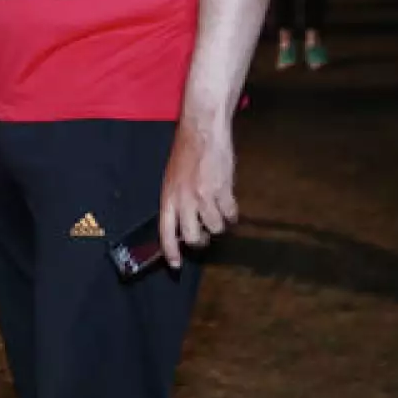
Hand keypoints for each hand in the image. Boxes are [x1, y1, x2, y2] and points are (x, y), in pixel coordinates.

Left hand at [158, 117, 237, 268]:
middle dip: (201, 241)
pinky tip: (229, 201)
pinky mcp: (223, 191)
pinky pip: (230, 215)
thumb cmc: (187, 153)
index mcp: (168, 196)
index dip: (170, 250)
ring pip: (215, 228)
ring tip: (218, 209)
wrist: (202, 131)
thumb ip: (177, 200)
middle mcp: (183, 199)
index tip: (175, 265)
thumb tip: (184, 224)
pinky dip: (232, 213)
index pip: (166, 230)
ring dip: (219, 223)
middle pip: (193, 237)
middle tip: (206, 234)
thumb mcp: (173, 178)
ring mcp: (203, 196)